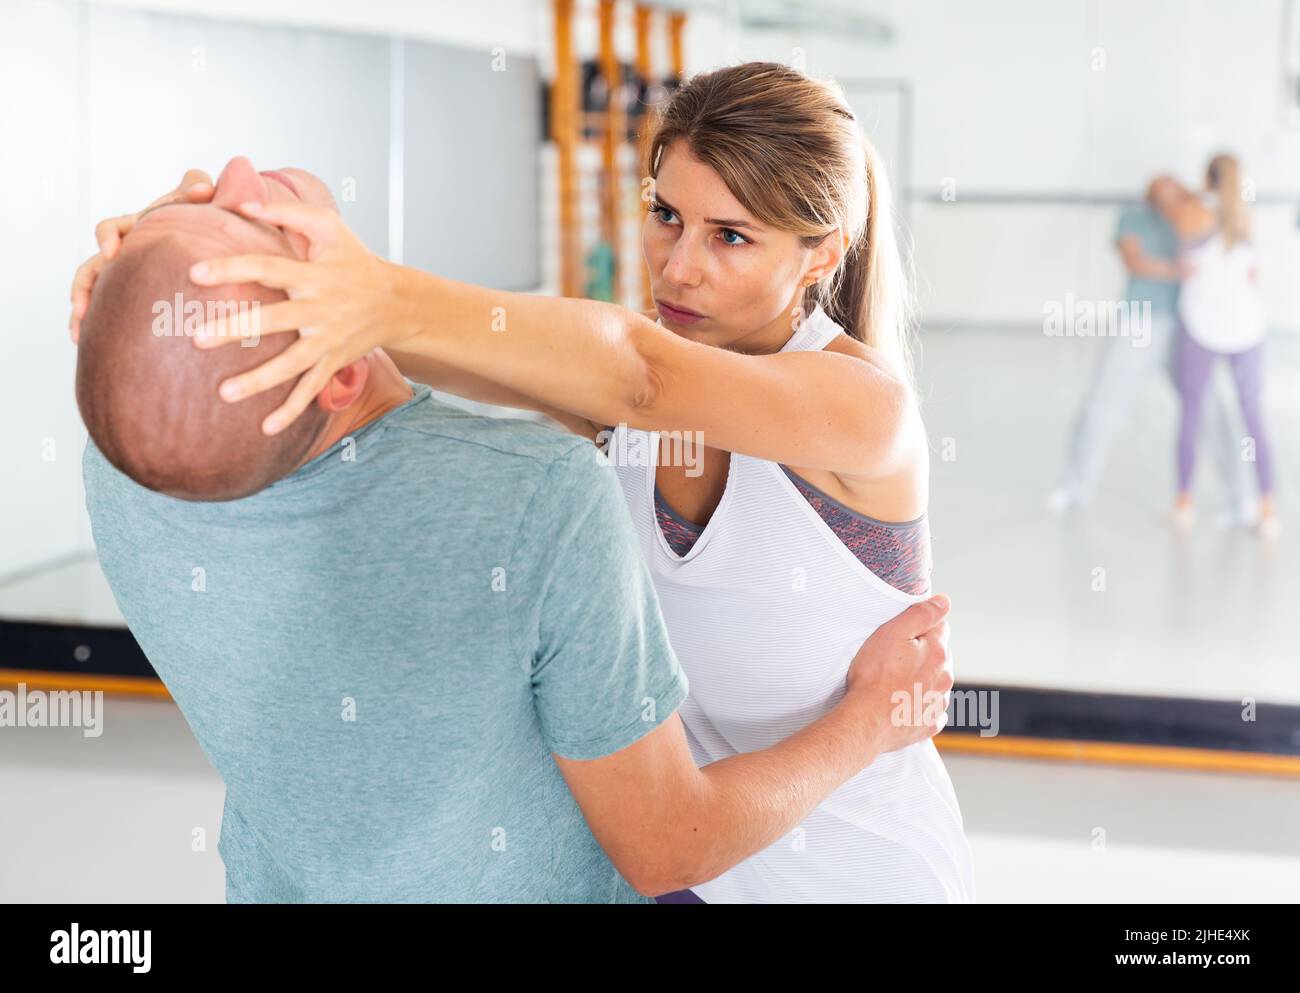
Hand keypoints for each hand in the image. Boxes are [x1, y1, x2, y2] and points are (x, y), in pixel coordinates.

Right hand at [69, 169, 214, 342]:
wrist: (204, 238)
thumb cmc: (197, 216)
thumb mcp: (196, 201)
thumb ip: (196, 191)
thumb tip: (203, 185)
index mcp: (133, 228)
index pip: (110, 228)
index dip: (107, 237)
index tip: (112, 251)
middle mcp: (122, 253)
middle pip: (91, 267)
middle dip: (83, 287)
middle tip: (80, 306)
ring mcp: (123, 276)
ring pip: (93, 293)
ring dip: (81, 311)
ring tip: (77, 333)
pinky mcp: (130, 296)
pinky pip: (107, 311)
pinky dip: (96, 325)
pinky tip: (88, 344)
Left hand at [188, 200, 406, 435]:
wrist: (398, 302)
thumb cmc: (356, 260)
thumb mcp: (329, 226)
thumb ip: (285, 212)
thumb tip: (240, 203)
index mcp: (313, 275)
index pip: (267, 268)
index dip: (232, 269)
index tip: (195, 274)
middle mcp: (319, 310)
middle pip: (272, 321)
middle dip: (235, 331)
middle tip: (196, 339)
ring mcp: (327, 340)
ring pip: (290, 365)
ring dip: (259, 380)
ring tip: (224, 393)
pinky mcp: (333, 362)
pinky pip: (310, 390)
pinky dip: (291, 411)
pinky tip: (266, 428)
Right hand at [844, 594, 953, 753]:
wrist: (866, 721)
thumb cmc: (873, 676)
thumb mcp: (893, 633)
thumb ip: (922, 614)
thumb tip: (945, 602)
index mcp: (938, 653)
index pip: (940, 628)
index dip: (919, 629)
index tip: (901, 636)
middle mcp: (945, 678)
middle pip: (939, 656)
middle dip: (922, 654)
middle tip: (893, 659)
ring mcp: (938, 703)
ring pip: (935, 682)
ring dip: (922, 678)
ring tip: (894, 682)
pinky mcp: (929, 724)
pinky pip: (930, 708)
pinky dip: (920, 703)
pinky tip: (902, 702)